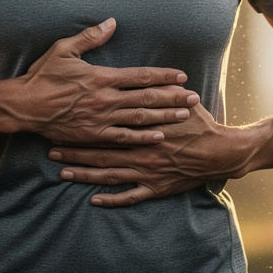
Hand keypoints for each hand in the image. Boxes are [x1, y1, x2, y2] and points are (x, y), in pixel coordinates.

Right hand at [16, 18, 199, 145]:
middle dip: (173, 97)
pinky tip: (158, 136)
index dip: (164, 76)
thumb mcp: (64, 49)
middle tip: (194, 98)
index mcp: (102, 77)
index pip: (141, 76)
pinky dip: (142, 137)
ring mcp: (101, 119)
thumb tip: (112, 23)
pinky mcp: (94, 135)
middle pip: (147, 98)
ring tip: (184, 116)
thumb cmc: (44, 76)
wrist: (25, 107)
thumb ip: (90, 37)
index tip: (181, 76)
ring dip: (164, 117)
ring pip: (140, 118)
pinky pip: (123, 138)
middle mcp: (106, 99)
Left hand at [47, 103, 253, 207]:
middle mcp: (141, 150)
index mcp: (144, 126)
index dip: (83, 125)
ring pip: (109, 174)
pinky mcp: (155, 188)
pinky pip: (129, 196)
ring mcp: (147, 171)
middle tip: (52, 150)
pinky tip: (93, 200)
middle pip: (101, 150)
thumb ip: (161, 88)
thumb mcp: (182, 98)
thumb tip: (149, 72)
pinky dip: (111, 199)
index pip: (107, 125)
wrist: (221, 152)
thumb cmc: (201, 124)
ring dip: (85, 175)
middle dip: (75, 151)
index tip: (63, 123)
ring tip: (63, 173)